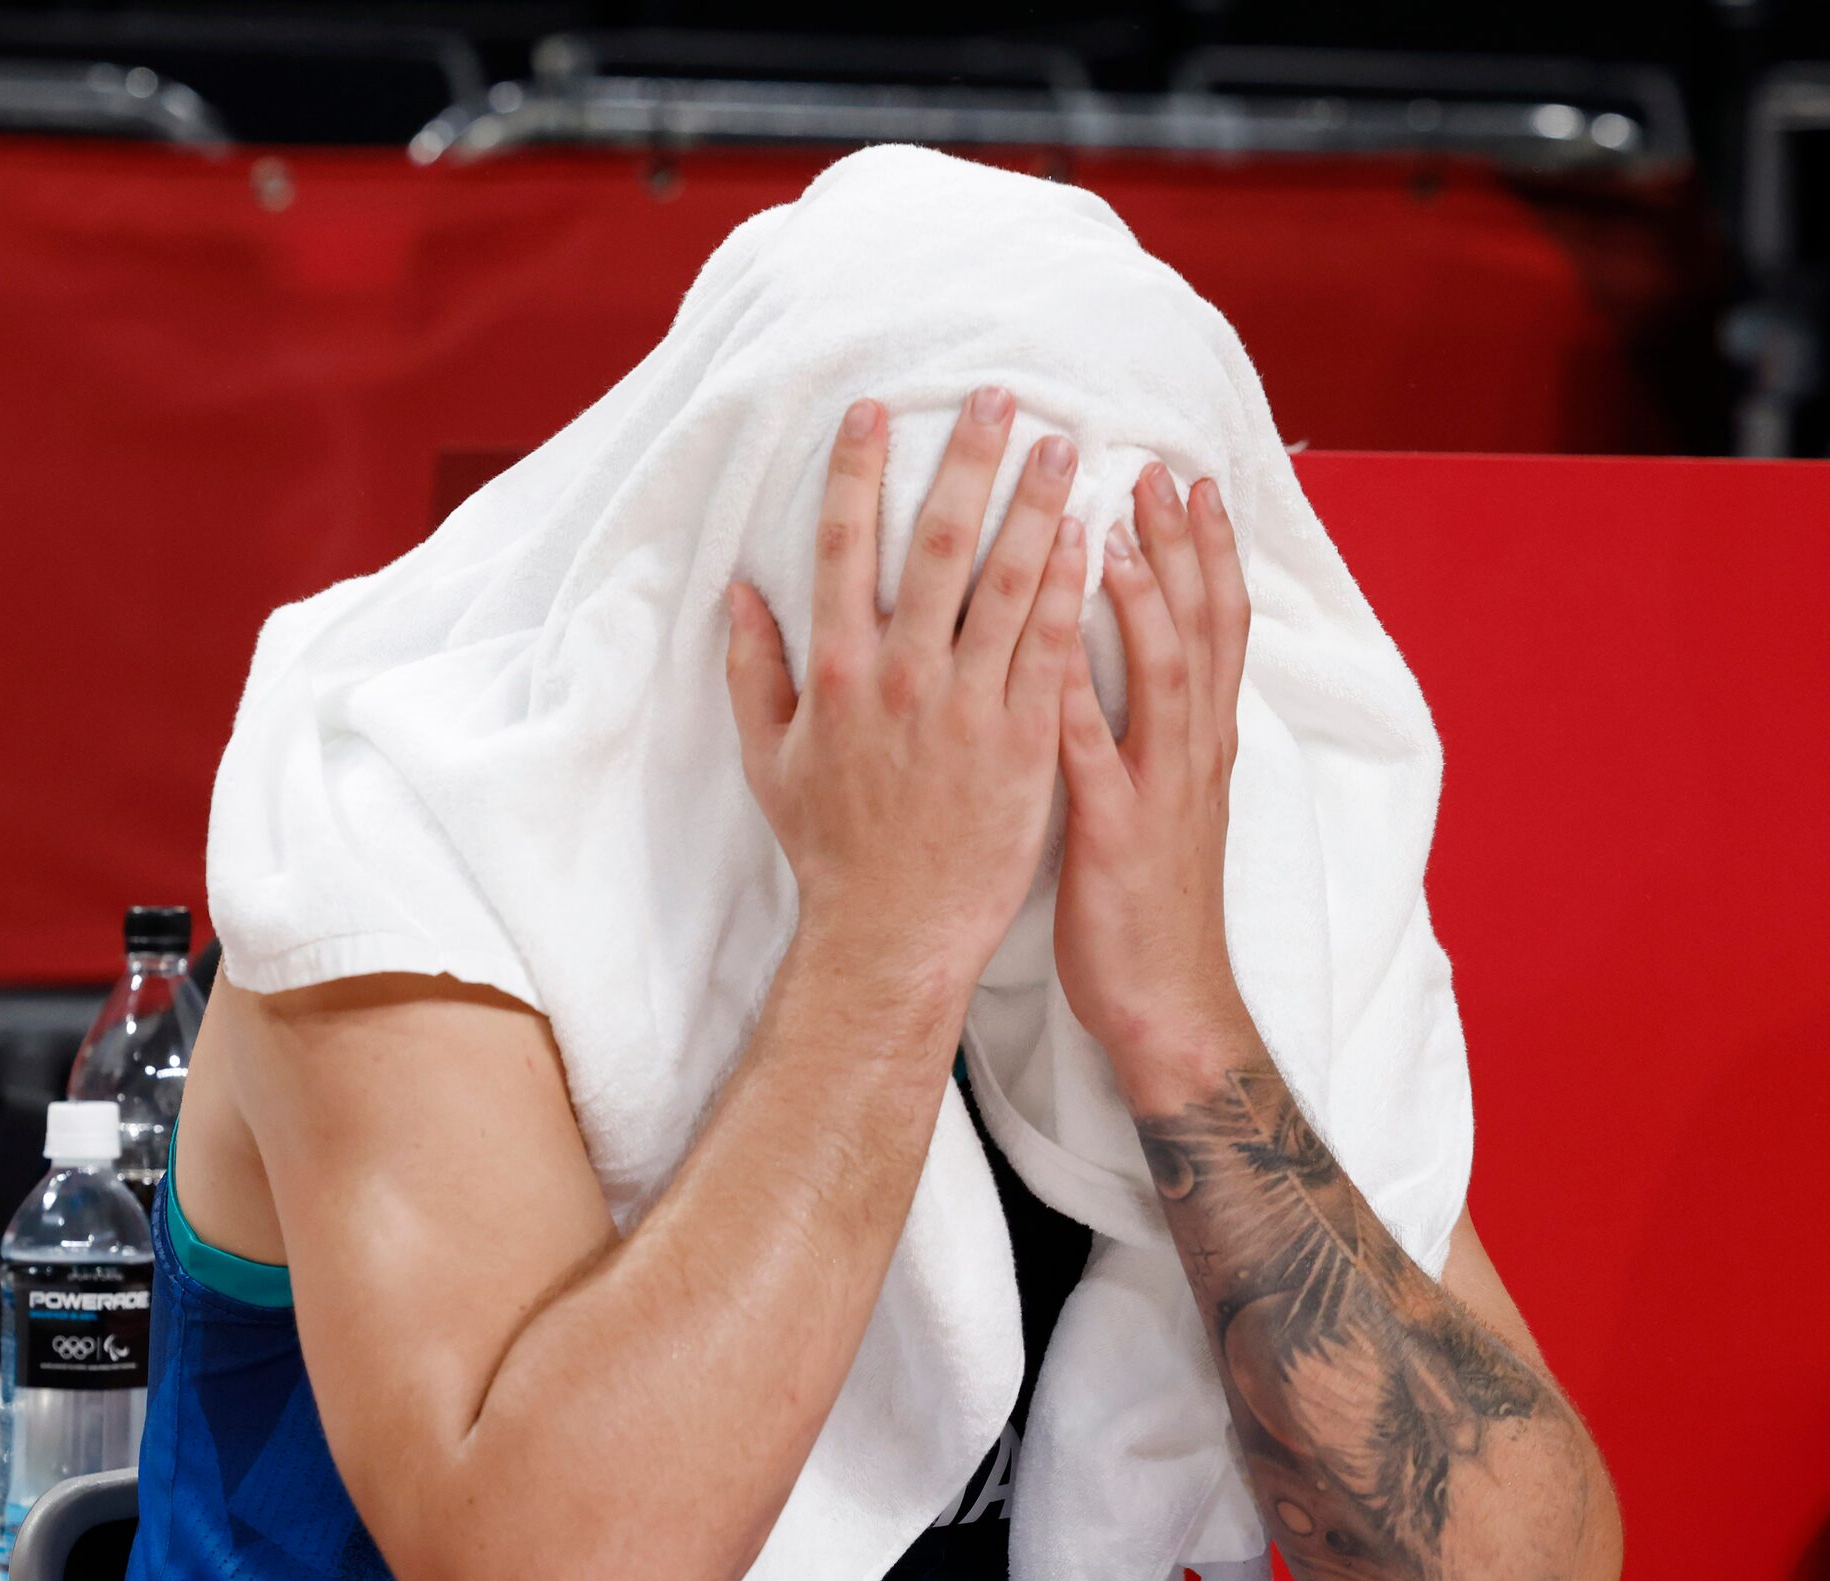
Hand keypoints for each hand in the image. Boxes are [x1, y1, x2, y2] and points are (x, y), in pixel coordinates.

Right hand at [729, 389, 1086, 997]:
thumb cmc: (831, 850)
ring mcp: (966, 710)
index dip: (857, 474)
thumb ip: (753, 672)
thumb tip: (739, 595)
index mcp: (835, 676)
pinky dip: (1069, 589)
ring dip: (1034, 507)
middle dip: (965, 463)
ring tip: (1060, 448)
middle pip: (937, 547)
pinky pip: (1050, 651)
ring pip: (1006, 585)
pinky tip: (1090, 538)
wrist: (893, 933)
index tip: (874, 412)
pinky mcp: (1023, 744)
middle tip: (997, 398)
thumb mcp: (769, 761)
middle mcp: (900, 680)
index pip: (843, 550)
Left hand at [1053, 462, 1260, 1098]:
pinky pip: (1095, 754)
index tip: (1186, 477)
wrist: (1168, 1002)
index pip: (1215, 621)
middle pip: (1202, 626)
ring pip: (1164, 675)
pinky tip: (1046, 651)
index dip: (1206, 548)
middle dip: (1183, 544)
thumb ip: (1147, 724)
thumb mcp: (1160, 797)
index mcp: (1200, 736)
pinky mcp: (1117, 834)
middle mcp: (1194, 748)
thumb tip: (1123, 656)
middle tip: (1159, 468)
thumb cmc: (1146, 897)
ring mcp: (1161, 788)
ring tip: (1111, 531)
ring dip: (1141, 600)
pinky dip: (1074, 698)